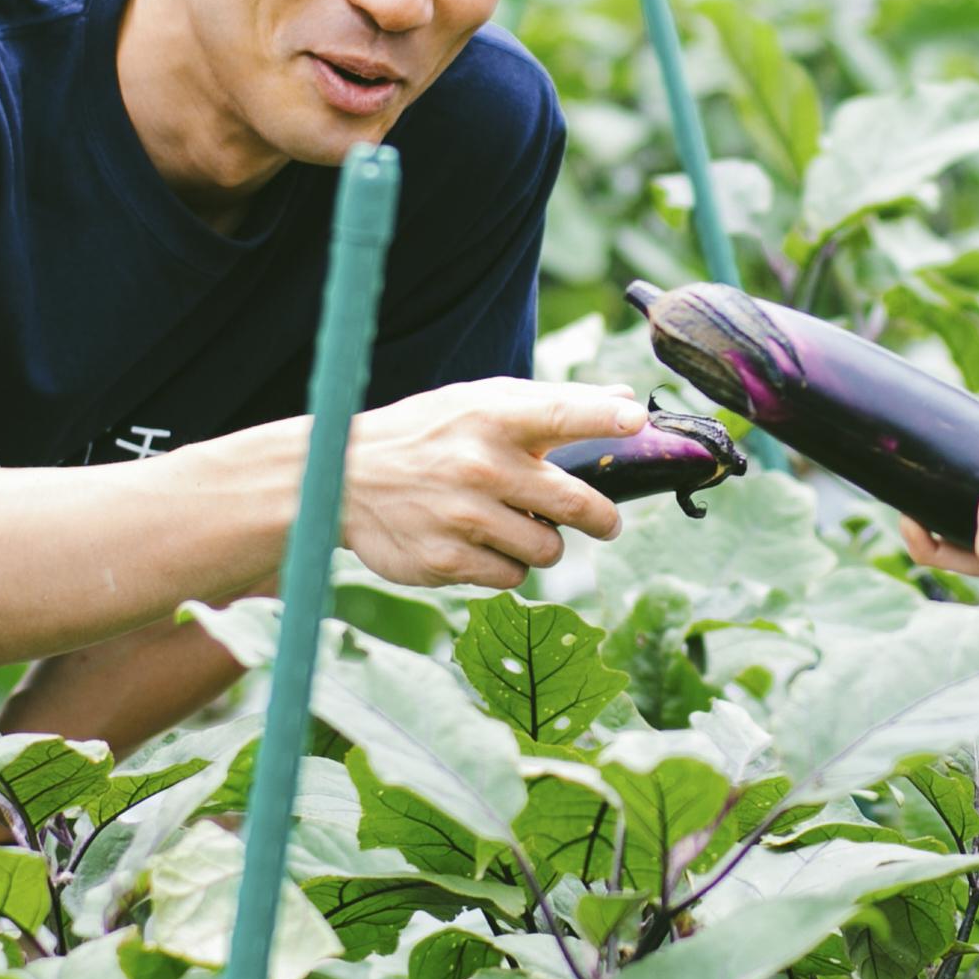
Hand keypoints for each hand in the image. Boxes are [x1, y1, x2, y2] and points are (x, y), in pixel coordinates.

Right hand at [336, 381, 645, 590]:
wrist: (341, 477)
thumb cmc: (427, 434)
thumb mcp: (478, 402)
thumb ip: (551, 403)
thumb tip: (625, 402)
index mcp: (490, 417)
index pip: (558, 413)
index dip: (603, 419)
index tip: (637, 422)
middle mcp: (479, 465)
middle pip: (574, 504)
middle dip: (602, 519)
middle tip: (605, 522)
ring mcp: (462, 517)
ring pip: (547, 550)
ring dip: (543, 543)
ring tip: (516, 526)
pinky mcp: (446, 560)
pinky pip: (511, 577)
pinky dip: (507, 566)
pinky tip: (482, 545)